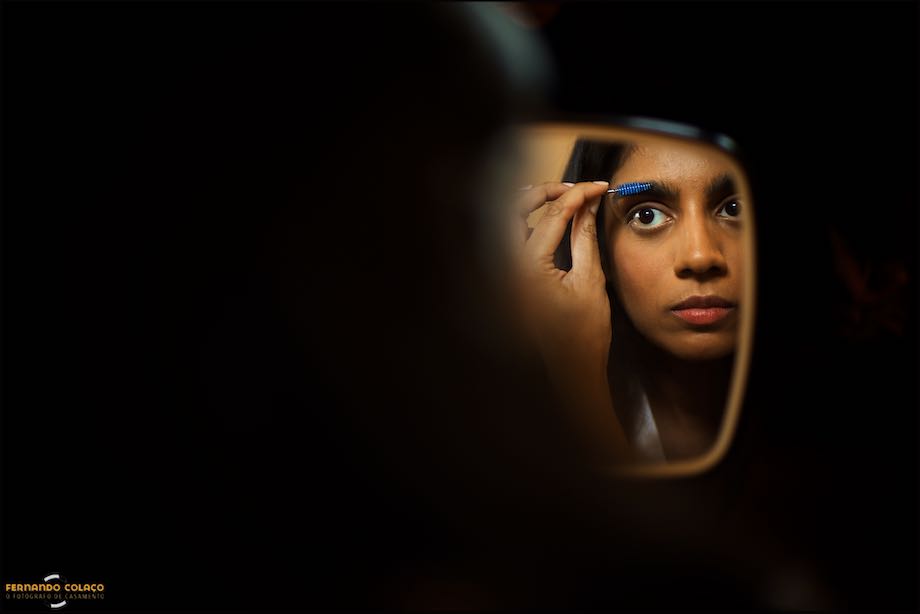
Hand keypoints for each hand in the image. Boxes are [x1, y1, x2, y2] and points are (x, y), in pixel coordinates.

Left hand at [511, 181, 631, 462]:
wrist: (571, 369)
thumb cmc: (584, 333)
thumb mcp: (590, 280)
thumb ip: (585, 237)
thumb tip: (588, 204)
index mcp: (526, 270)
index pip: (550, 217)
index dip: (577, 195)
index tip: (599, 188)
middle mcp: (507, 270)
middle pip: (513, 210)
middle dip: (543, 193)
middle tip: (573, 190)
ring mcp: (503, 276)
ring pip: (506, 223)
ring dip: (530, 206)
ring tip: (561, 200)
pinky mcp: (508, 281)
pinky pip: (510, 242)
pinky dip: (527, 225)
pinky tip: (549, 222)